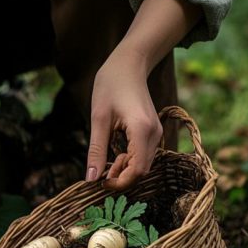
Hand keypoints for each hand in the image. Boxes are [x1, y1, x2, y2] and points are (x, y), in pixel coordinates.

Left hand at [86, 47, 162, 189]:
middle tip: (101, 171)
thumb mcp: (98, 119)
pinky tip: (115, 154)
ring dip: (124, 169)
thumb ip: (96, 150)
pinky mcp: (153, 132)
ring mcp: (156, 133)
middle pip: (142, 171)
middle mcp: (154, 133)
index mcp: (141, 129)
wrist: (128, 65)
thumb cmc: (110, 86)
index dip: (120, 182)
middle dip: (121, 177)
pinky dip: (129, 161)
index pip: (137, 170)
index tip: (101, 182)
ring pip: (143, 165)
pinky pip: (143, 155)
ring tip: (106, 160)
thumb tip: (90, 179)